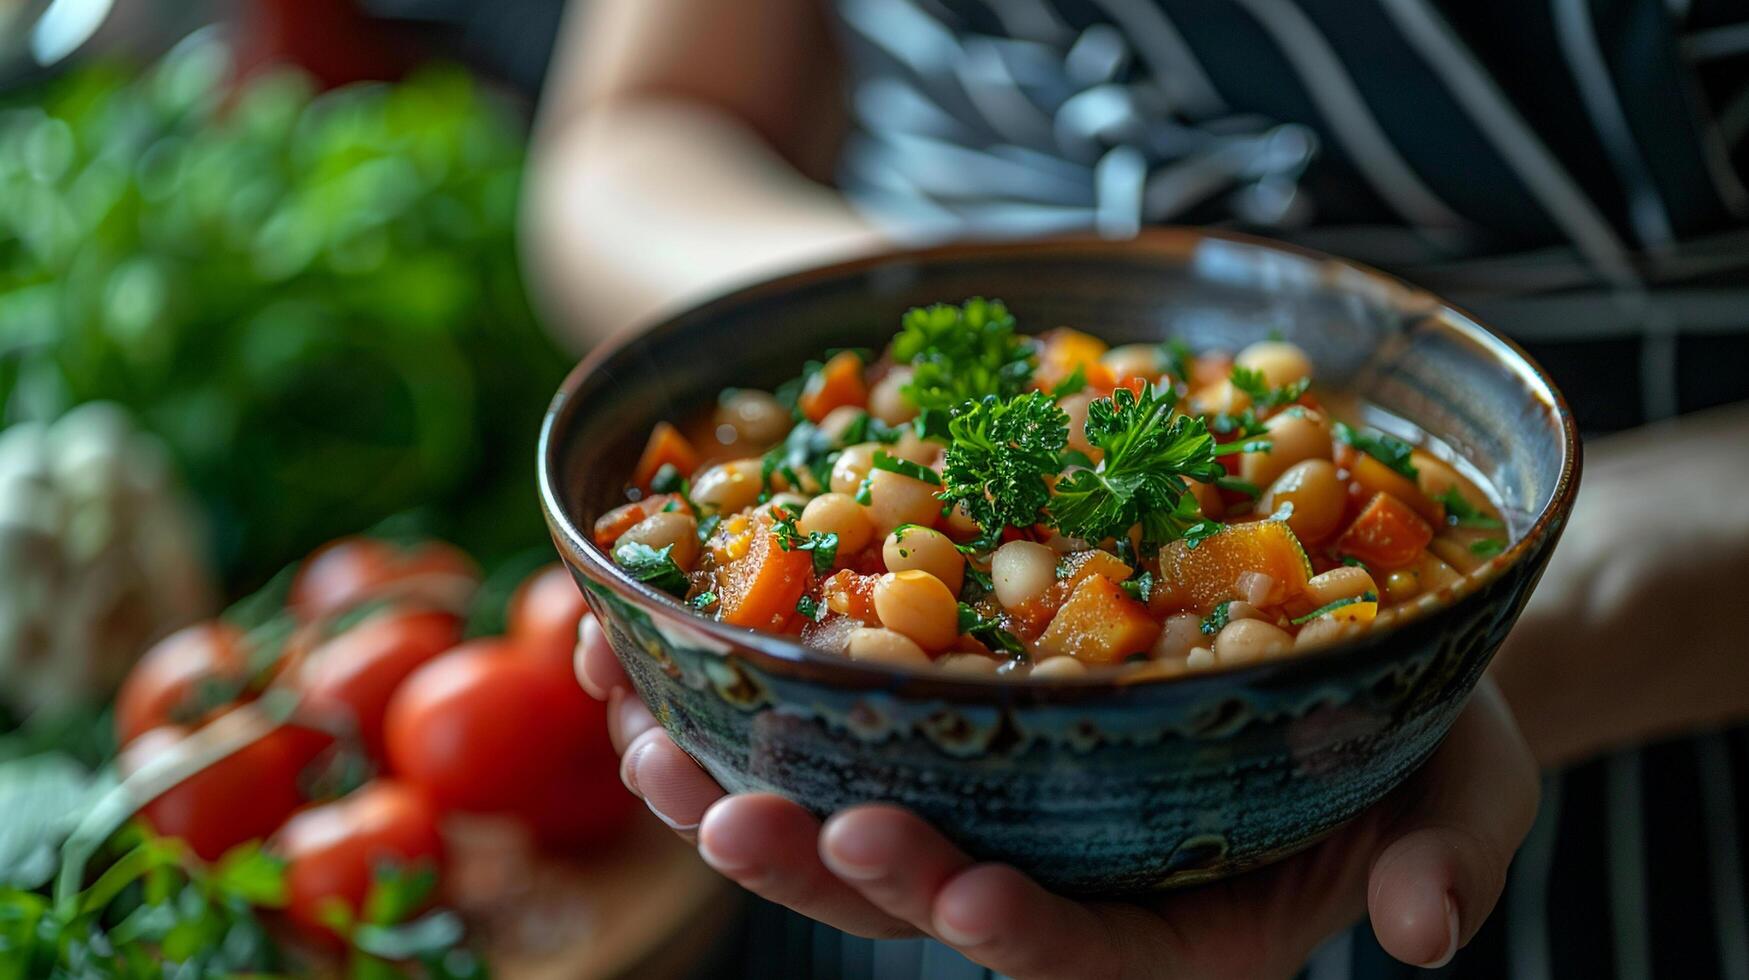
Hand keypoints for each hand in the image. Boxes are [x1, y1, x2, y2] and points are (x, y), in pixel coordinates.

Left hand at [577, 613, 1538, 978]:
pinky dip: (753, 703)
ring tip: (644, 744)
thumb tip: (1424, 933)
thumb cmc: (1425, 721)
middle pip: (933, 901)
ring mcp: (1004, 809)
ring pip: (856, 828)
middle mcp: (1073, 883)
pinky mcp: (960, 731)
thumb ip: (1452, 854)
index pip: (1091, 954)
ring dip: (747, 792)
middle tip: (739, 815)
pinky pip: (846, 734)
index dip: (1021, 933)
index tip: (958, 887)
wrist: (1362, 637)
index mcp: (1186, 926)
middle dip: (832, 871)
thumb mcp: (1466, 779)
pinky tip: (664, 659)